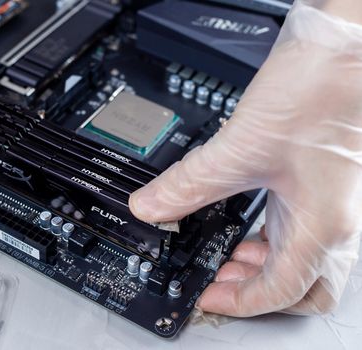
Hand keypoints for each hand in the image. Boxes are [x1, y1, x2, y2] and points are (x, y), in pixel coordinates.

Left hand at [129, 1, 361, 315]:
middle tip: (221, 279)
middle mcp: (337, 220)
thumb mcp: (238, 147)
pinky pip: (303, 229)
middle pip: (306, 288)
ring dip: (265, 267)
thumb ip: (188, 182)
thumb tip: (151, 206)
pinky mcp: (326, 184)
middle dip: (260, 293)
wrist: (348, 47)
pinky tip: (248, 225)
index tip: (207, 298)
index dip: (239, 303)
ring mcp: (336, 203)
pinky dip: (273, 239)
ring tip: (227, 253)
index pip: (281, 290)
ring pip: (306, 260)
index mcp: (322, 223)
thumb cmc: (318, 89)